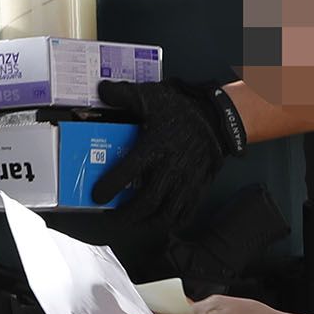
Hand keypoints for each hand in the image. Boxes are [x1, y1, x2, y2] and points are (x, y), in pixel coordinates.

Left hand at [92, 80, 233, 234]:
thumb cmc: (182, 109)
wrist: (217, 118)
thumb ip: (124, 95)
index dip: (110, 186)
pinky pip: (185, 213)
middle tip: (113, 216)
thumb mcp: (152, 96)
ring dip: (146, 222)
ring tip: (133, 222)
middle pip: (147, 202)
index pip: (128, 171)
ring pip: (166, 213)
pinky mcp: (199, 187)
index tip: (97, 196)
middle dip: (127, 214)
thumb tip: (102, 91)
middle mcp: (171, 168)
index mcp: (155, 146)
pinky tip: (159, 221)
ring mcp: (187, 181)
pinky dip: (170, 222)